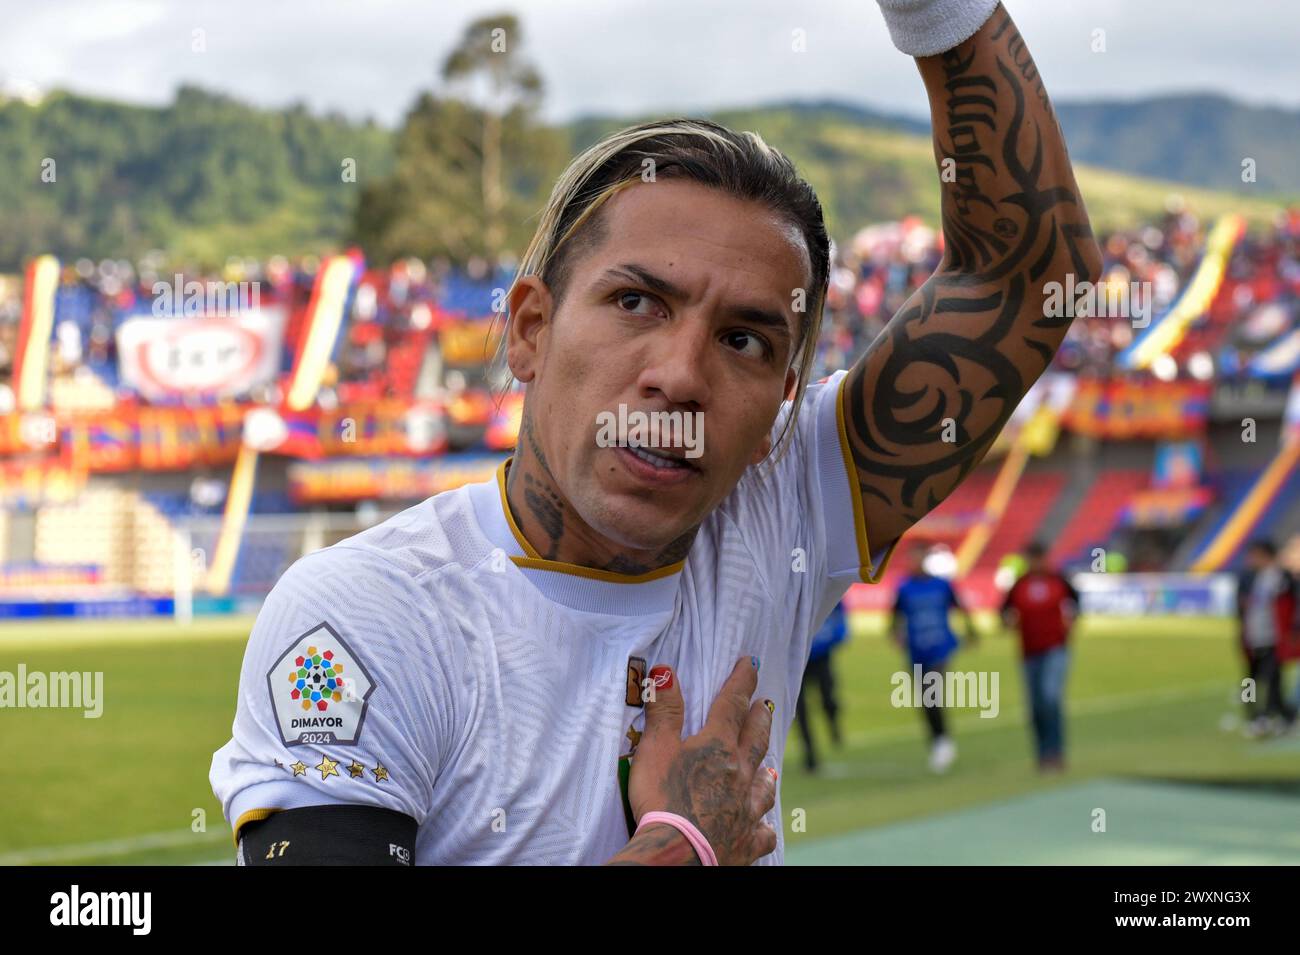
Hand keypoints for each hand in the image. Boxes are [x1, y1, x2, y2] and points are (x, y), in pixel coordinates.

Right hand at [625, 656, 777, 865]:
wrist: (679, 854)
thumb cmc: (663, 799)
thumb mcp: (656, 749)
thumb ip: (664, 711)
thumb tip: (667, 670)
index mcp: (718, 747)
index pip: (732, 704)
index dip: (741, 680)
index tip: (751, 663)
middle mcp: (740, 773)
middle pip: (755, 739)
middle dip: (760, 719)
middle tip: (766, 706)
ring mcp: (747, 808)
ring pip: (764, 784)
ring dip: (766, 771)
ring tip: (771, 767)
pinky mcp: (747, 840)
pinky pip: (762, 831)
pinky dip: (764, 826)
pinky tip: (765, 826)